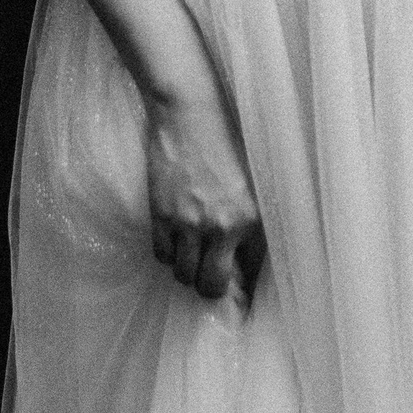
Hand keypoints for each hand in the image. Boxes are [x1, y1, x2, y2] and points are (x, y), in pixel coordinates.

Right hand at [144, 68, 264, 308]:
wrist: (189, 110)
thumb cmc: (227, 138)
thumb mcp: (252, 181)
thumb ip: (250, 219)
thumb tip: (242, 257)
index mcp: (252, 219)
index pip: (250, 275)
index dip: (244, 293)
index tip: (240, 302)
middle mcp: (222, 227)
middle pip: (211, 286)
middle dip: (210, 289)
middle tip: (209, 279)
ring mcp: (188, 223)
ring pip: (183, 275)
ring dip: (186, 270)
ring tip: (190, 256)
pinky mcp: (161, 214)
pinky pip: (161, 254)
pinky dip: (166, 253)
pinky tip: (173, 239)